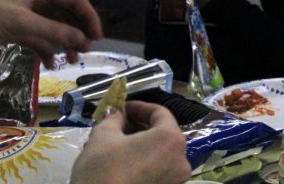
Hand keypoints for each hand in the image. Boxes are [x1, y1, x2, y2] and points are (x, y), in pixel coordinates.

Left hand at [0, 0, 101, 67]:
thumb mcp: (22, 23)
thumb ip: (54, 31)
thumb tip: (84, 41)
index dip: (89, 16)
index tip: (98, 37)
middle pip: (66, 13)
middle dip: (77, 31)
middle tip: (86, 51)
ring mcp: (25, 14)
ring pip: (54, 27)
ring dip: (64, 42)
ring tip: (71, 60)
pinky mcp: (15, 28)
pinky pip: (38, 38)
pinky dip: (46, 50)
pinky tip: (49, 63)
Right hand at [70, 101, 190, 183]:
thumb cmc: (104, 171)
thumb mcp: (102, 138)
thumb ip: (112, 119)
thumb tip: (116, 113)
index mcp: (172, 139)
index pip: (160, 113)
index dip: (138, 107)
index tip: (120, 107)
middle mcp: (181, 159)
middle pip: (161, 133)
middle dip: (137, 127)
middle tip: (114, 126)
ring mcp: (176, 180)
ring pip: (158, 153)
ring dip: (138, 145)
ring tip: (112, 145)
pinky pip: (157, 169)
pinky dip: (142, 162)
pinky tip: (119, 163)